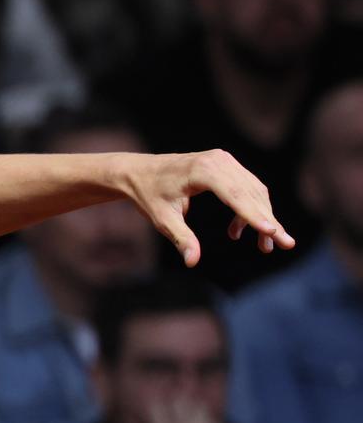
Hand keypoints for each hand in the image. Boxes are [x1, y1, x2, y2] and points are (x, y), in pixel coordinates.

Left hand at [116, 150, 292, 266]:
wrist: (138, 172)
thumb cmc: (148, 195)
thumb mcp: (162, 219)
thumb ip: (181, 238)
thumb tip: (192, 262)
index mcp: (202, 171)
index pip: (235, 195)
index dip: (254, 215)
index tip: (272, 231)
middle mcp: (218, 161)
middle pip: (251, 194)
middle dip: (268, 221)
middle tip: (284, 246)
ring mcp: (224, 160)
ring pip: (254, 192)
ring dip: (262, 217)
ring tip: (265, 246)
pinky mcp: (225, 164)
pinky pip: (246, 188)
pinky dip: (249, 209)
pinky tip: (237, 232)